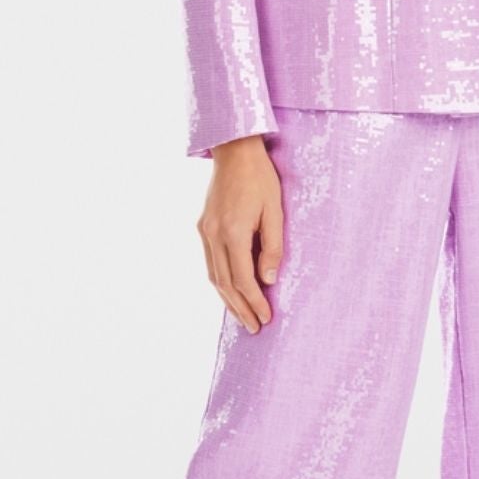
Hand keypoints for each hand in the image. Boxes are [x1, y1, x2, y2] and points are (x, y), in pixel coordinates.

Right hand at [197, 135, 283, 330]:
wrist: (234, 151)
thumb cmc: (261, 178)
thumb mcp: (275, 210)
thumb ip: (273, 246)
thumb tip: (268, 279)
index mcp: (233, 231)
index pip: (243, 279)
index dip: (254, 302)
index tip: (265, 318)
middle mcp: (214, 235)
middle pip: (225, 283)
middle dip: (240, 308)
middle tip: (254, 328)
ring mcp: (205, 231)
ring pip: (214, 276)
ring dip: (228, 300)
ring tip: (242, 317)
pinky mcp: (203, 227)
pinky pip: (210, 262)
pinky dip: (220, 282)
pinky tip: (229, 292)